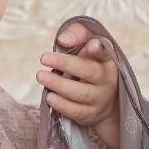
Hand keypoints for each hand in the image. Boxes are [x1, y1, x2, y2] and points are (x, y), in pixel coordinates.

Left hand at [37, 22, 120, 148]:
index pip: (105, 51)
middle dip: (67, 63)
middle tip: (44, 57)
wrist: (106, 103)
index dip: (98, 49)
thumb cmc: (91, 66)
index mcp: (107, 59)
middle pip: (89, 71)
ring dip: (60, 85)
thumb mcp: (88, 46)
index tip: (90, 45)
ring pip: (81, 93)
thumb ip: (77, 35)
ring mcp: (99, 98)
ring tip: (41, 76)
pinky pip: (77, 111)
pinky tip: (49, 97)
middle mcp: (106, 79)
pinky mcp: (90, 114)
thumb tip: (63, 39)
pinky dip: (63, 105)